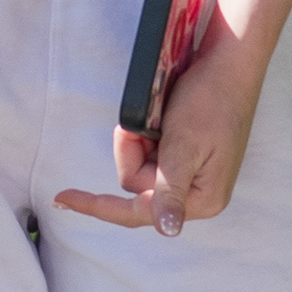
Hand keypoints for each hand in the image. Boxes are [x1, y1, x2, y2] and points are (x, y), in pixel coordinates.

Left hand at [52, 0, 266, 233]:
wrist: (230, 61)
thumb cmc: (211, 100)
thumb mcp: (185, 145)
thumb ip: (170, 190)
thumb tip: (168, 230)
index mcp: (202, 198)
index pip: (138, 212)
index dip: (97, 205)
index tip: (60, 199)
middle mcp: (197, 192)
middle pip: (136, 183)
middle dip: (132, 149)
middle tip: (144, 124)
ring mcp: (192, 172)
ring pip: (140, 164)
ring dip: (139, 137)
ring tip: (158, 115)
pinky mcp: (186, 153)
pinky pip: (151, 150)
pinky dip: (147, 132)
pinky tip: (162, 115)